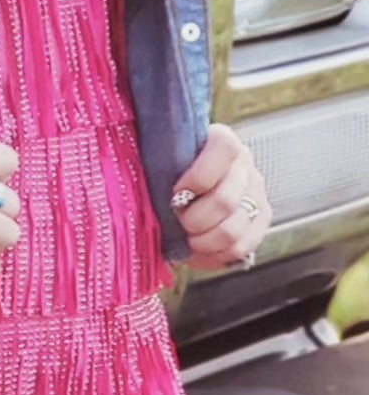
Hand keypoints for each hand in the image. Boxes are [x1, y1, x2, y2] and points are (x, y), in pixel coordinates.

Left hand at [171, 122, 271, 270]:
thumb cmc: (167, 165)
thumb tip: (133, 165)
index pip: (224, 149)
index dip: (200, 175)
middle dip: (195, 219)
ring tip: (187, 237)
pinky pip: (243, 247)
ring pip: (234, 229)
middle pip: (225, 200)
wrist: (186, 180)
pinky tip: (200, 249)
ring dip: (204, 241)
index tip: (177, 192)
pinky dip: (216, 254)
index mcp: (221, 139)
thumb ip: (157, 156)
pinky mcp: (260, 220)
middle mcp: (244, 164)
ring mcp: (256, 193)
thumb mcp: (160, 153)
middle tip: (177, 220)